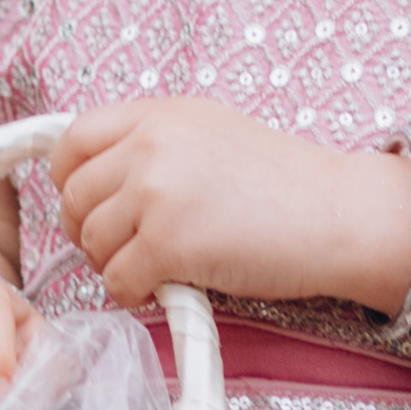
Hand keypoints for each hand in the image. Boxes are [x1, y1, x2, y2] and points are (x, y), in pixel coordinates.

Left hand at [51, 96, 388, 313]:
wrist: (340, 214)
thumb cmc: (289, 186)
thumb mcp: (213, 136)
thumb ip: (156, 147)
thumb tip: (102, 186)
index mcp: (160, 115)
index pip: (75, 141)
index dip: (70, 181)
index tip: (87, 205)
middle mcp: (151, 145)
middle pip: (75, 197)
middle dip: (91, 231)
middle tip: (126, 248)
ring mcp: (156, 193)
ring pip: (91, 242)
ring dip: (115, 264)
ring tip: (156, 268)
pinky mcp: (168, 243)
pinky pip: (115, 280)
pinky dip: (133, 293)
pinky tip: (167, 288)